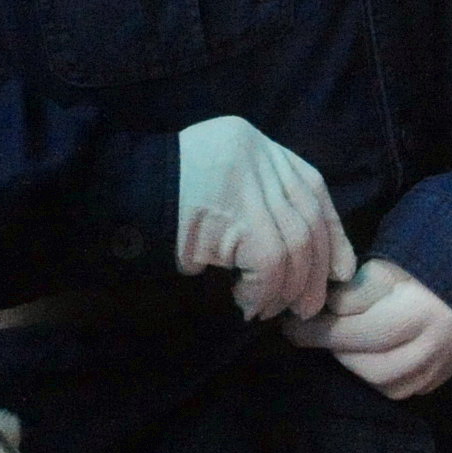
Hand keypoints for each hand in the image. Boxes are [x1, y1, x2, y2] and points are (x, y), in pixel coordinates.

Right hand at [179, 117, 354, 320]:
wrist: (111, 200)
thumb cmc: (160, 204)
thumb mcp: (219, 186)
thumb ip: (260, 200)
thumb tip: (310, 252)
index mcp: (255, 142)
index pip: (312, 186)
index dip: (333, 231)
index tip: (341, 267)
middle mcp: (257, 153)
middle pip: (309, 218)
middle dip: (316, 269)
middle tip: (308, 305)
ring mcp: (247, 181)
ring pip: (295, 246)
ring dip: (287, 289)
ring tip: (270, 310)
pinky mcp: (235, 214)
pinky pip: (270, 264)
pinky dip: (265, 292)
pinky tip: (248, 304)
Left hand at [277, 259, 451, 400]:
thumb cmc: (433, 261)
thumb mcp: (393, 263)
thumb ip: (358, 289)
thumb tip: (323, 309)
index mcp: (421, 313)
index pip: (357, 331)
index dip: (318, 330)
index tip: (290, 324)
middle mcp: (433, 349)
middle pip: (368, 364)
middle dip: (334, 348)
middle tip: (310, 332)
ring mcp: (440, 368)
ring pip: (382, 381)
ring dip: (353, 363)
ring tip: (341, 340)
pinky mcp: (441, 378)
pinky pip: (399, 388)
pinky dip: (375, 375)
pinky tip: (365, 354)